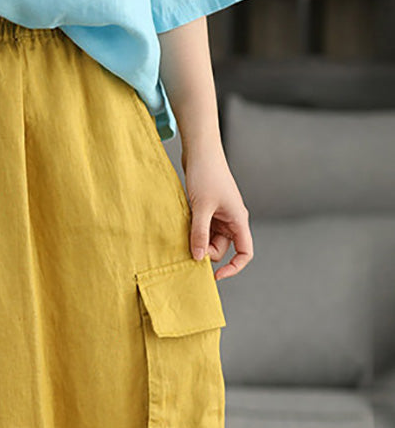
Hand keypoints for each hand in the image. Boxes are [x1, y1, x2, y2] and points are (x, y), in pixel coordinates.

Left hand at [181, 144, 253, 279]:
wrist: (200, 151)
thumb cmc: (206, 174)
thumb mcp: (201, 207)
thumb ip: (199, 234)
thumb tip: (198, 258)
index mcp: (238, 220)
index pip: (245, 252)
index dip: (234, 267)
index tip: (216, 275)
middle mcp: (232, 220)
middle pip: (221, 249)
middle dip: (205, 251)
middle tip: (188, 245)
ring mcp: (220, 216)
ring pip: (209, 240)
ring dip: (197, 241)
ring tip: (184, 230)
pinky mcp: (208, 211)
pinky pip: (202, 230)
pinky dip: (192, 232)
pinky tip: (183, 226)